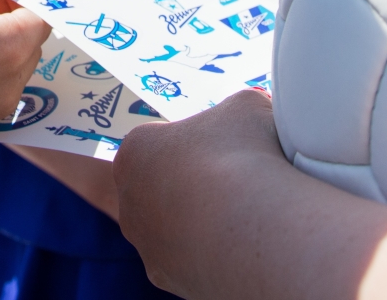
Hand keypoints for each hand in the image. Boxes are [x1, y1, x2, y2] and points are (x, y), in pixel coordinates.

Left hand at [114, 90, 284, 294]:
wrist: (256, 229)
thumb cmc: (244, 156)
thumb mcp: (245, 107)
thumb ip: (235, 109)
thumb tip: (247, 114)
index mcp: (135, 151)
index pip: (157, 142)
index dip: (193, 142)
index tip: (222, 146)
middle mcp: (129, 201)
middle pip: (160, 186)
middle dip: (190, 182)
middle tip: (234, 179)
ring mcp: (146, 245)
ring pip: (171, 227)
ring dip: (200, 220)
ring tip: (243, 213)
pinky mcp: (168, 280)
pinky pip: (189, 259)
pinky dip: (211, 251)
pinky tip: (240, 243)